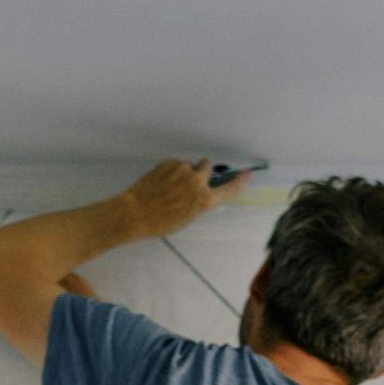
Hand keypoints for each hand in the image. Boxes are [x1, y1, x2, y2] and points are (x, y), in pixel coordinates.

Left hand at [120, 157, 246, 240]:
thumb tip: (202, 190)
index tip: (247, 174)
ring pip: (190, 165)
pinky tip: (161, 182)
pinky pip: (176, 164)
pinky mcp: (170, 162)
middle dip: (202, 171)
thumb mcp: (187, 217)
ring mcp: (183, 169)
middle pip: (207, 167)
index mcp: (204, 200)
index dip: (239, 181)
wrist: (136, 212)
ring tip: (170, 187)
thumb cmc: (162, 222)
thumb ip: (199, 201)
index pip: (228, 189)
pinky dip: (172, 170)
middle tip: (189, 182)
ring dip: (184, 171)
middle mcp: (198, 181)